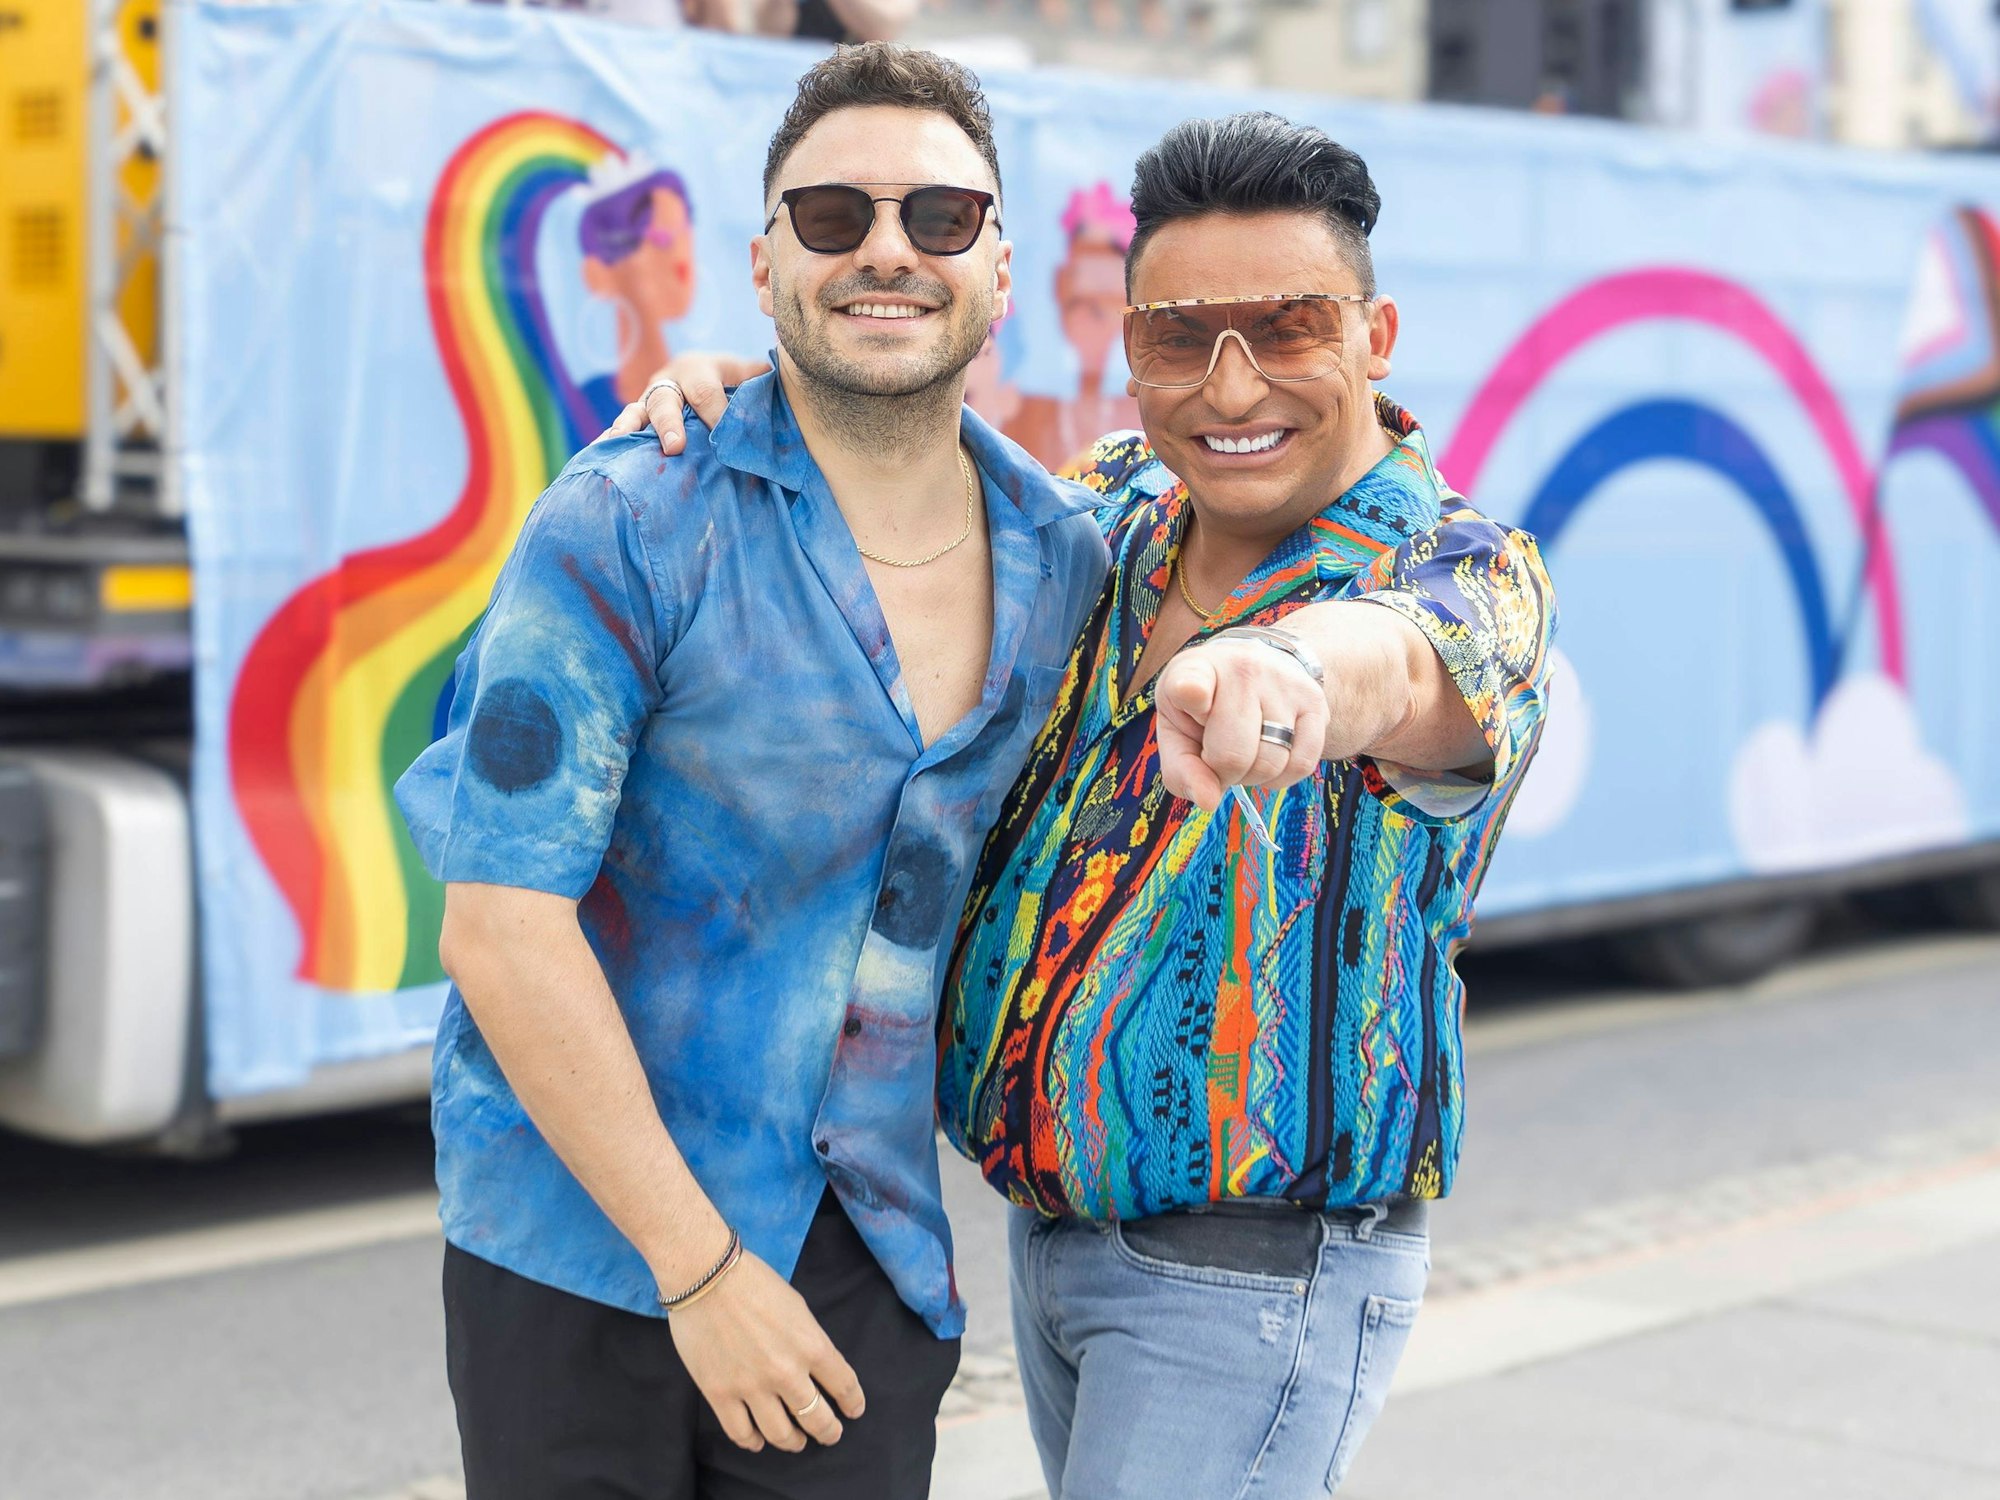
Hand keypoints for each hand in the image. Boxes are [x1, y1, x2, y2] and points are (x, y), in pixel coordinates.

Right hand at [601, 353, 773, 454]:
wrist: (698, 372)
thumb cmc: (728, 380)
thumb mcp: (744, 374)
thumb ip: (759, 380)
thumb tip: (781, 378)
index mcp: (698, 369)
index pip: (706, 391)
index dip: (715, 413)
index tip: (726, 436)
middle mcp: (668, 382)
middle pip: (665, 401)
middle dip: (669, 424)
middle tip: (675, 446)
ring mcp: (648, 401)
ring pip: (636, 412)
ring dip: (629, 429)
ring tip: (619, 443)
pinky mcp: (636, 418)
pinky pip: (621, 427)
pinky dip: (611, 439)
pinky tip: (602, 451)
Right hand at [666, 1250, 864, 1451]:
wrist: (705, 1275)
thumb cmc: (753, 1281)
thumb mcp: (797, 1307)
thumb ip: (809, 1341)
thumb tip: (815, 1368)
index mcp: (811, 1345)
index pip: (844, 1386)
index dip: (853, 1403)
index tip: (854, 1411)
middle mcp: (786, 1372)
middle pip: (816, 1419)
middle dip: (828, 1432)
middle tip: (830, 1434)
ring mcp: (751, 1386)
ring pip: (780, 1434)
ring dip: (793, 1442)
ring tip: (796, 1441)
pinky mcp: (719, 1393)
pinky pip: (741, 1433)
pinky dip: (752, 1442)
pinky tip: (757, 1441)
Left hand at [1153, 639, 1328, 811]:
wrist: (1257, 666)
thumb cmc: (1205, 708)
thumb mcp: (1175, 731)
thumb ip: (1181, 770)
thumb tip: (1209, 800)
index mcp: (1193, 671)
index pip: (1192, 681)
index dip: (1191, 691)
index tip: (1191, 693)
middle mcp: (1241, 668)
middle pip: (1233, 755)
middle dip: (1223, 775)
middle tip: (1218, 759)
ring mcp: (1283, 682)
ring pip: (1271, 764)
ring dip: (1254, 777)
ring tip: (1244, 754)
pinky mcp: (1314, 701)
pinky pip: (1302, 764)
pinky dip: (1282, 777)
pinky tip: (1269, 758)